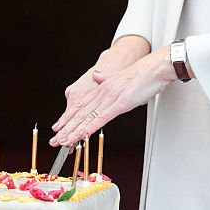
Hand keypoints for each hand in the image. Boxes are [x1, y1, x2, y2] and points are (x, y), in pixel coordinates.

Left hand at [51, 43, 175, 145]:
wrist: (154, 68)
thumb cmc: (141, 75)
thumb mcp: (119, 77)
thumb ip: (106, 78)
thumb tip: (97, 75)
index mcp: (102, 88)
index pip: (82, 106)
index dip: (69, 119)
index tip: (59, 129)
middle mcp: (102, 93)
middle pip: (81, 114)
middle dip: (67, 129)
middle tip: (55, 141)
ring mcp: (110, 98)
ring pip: (88, 117)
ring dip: (74, 131)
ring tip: (63, 141)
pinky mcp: (119, 103)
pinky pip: (102, 118)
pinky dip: (90, 127)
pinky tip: (82, 135)